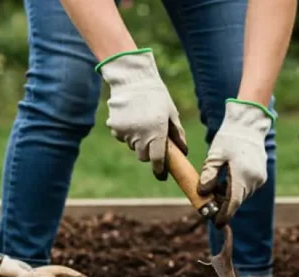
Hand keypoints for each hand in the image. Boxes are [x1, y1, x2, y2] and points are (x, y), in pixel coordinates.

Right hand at [97, 49, 186, 179]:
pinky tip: (131, 118)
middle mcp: (140, 135)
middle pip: (143, 156)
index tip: (161, 175)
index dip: (159, 170)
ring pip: (132, 146)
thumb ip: (177, 134)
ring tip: (142, 122)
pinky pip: (122, 137)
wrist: (132, 78)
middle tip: (153, 140)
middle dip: (149, 152)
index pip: (157, 160)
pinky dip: (127, 133)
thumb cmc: (156, 95)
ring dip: (138, 141)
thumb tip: (183, 151)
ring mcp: (125, 132)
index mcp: (157, 132)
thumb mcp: (171, 113)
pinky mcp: (114, 127)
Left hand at [198, 100, 274, 226]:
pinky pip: (246, 189)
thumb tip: (202, 193)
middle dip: (223, 205)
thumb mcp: (214, 155)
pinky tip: (225, 182)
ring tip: (214, 188)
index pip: (233, 202)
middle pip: (237, 200)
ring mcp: (259, 178)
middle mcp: (254, 179)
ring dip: (228, 197)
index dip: (224, 214)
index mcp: (242, 174)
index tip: (216, 224)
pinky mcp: (260, 176)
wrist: (248, 126)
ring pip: (241, 195)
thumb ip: (208, 175)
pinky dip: (235, 190)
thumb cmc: (229, 139)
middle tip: (208, 204)